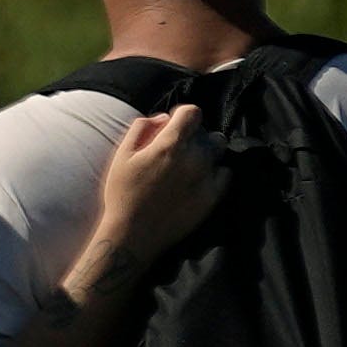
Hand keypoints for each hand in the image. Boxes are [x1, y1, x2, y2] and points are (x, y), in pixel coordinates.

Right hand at [85, 103, 225, 273]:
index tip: (173, 127)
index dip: (182, 116)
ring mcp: (206, 177)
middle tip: (176, 151)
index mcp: (170, 144)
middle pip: (206, 131)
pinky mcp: (213, 196)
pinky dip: (215, 172)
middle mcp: (194, 157)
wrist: (133, 235)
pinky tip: (197, 180)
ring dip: (206, 151)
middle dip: (193, 136)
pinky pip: (225, 172)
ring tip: (189, 165)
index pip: (192, 112)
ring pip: (218, 149)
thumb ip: (142, 128)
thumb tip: (164, 118)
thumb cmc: (122, 194)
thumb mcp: (121, 155)